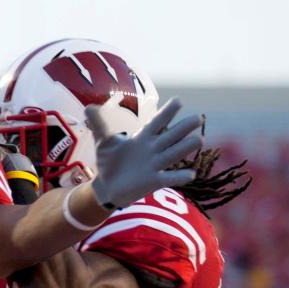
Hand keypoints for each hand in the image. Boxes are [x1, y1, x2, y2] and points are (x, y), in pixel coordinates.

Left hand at [88, 98, 202, 209]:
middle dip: (184, 127)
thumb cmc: (110, 161)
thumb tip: (89, 107)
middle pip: (172, 136)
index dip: (167, 113)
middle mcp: (153, 149)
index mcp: (143, 138)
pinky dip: (179, 176)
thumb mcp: (104, 142)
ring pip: (174, 154)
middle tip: (198, 118)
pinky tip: (190, 174)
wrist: (107, 186)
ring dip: (186, 148)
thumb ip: (99, 124)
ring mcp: (155, 165)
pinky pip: (169, 178)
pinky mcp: (154, 181)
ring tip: (199, 140)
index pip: (157, 122)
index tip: (178, 101)